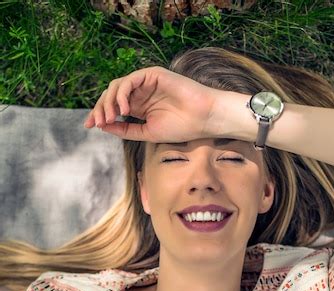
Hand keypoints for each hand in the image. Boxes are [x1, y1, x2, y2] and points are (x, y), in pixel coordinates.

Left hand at [83, 66, 220, 142]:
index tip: (90, 126)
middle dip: (100, 108)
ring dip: (109, 102)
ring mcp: (145, 82)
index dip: (99, 114)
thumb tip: (104, 126)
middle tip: (96, 122)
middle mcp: (140, 93)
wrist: (202, 119)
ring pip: (117, 86)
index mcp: (139, 106)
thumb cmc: (181, 127)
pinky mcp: (152, 74)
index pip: (112, 106)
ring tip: (110, 118)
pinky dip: (122, 94)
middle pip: (111, 95)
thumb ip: (126, 130)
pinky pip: (129, 80)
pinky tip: (123, 109)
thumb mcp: (147, 132)